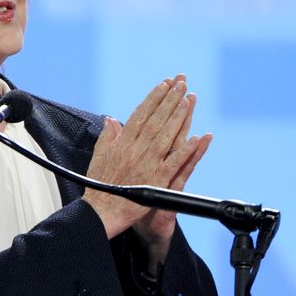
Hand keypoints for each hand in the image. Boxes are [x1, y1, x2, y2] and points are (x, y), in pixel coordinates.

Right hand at [82, 76, 211, 250]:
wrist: (102, 212)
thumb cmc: (99, 187)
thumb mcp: (98, 156)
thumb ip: (107, 137)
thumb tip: (111, 119)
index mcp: (123, 143)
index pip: (141, 115)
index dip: (154, 98)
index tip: (164, 84)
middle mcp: (135, 150)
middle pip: (156, 120)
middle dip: (169, 100)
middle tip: (181, 83)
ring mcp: (147, 164)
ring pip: (166, 136)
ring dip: (178, 117)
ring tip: (188, 99)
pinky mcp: (157, 181)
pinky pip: (174, 163)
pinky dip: (186, 151)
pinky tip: (197, 138)